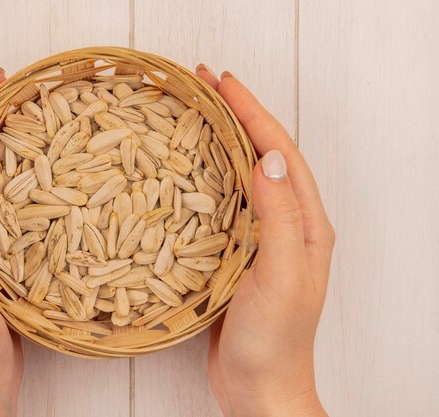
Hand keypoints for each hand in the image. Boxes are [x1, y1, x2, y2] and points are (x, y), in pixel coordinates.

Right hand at [196, 66, 334, 416]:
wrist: (260, 388)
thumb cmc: (275, 340)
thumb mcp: (283, 276)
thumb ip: (280, 219)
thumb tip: (265, 159)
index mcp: (307, 223)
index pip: (278, 152)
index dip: (251, 113)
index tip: (220, 83)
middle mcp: (289, 223)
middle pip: (262, 154)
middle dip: (237, 115)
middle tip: (202, 84)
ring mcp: (263, 237)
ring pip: (242, 175)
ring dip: (221, 139)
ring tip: (195, 113)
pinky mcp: (238, 252)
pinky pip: (225, 202)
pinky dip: (208, 176)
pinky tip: (187, 170)